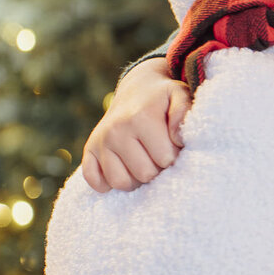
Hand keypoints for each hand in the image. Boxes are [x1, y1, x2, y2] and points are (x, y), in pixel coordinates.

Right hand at [81, 57, 190, 192]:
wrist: (135, 90)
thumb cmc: (162, 99)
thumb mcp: (179, 96)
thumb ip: (183, 114)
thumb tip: (177, 139)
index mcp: (141, 117)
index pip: (166, 159)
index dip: (175, 155)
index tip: (173, 145)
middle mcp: (116, 130)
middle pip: (145, 174)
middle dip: (157, 168)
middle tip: (159, 153)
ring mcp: (100, 141)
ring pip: (121, 183)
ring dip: (136, 179)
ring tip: (144, 162)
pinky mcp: (89, 150)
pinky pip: (96, 182)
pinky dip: (108, 183)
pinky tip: (123, 169)